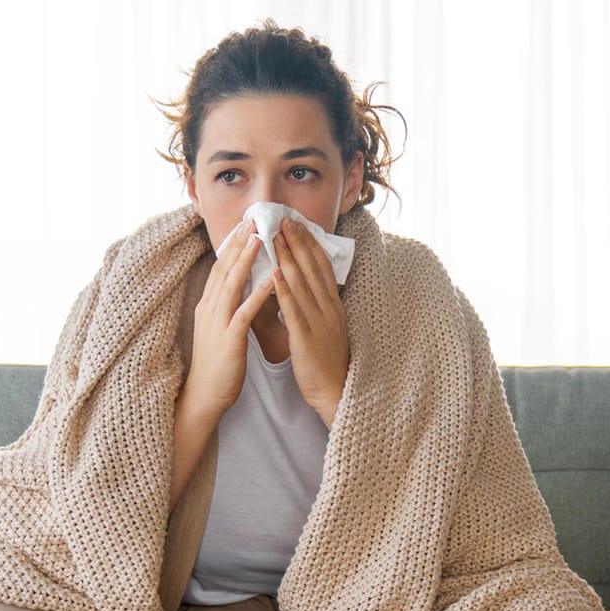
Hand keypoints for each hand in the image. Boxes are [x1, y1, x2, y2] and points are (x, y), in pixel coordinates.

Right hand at [185, 216, 275, 412]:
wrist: (205, 395)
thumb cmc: (217, 363)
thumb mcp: (219, 328)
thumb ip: (226, 305)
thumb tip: (239, 286)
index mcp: (208, 305)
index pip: (220, 268)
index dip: (232, 245)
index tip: (244, 225)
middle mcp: (210, 309)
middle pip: (224, 269)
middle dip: (238, 243)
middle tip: (252, 220)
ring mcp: (218, 323)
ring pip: (232, 285)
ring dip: (246, 260)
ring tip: (260, 239)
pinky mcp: (229, 340)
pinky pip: (244, 313)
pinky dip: (256, 294)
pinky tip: (270, 280)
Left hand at [272, 217, 349, 426]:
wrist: (335, 391)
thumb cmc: (326, 362)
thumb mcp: (326, 327)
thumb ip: (316, 306)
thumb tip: (302, 286)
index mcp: (332, 305)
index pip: (321, 267)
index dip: (309, 243)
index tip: (297, 224)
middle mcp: (328, 308)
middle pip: (312, 268)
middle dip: (297, 242)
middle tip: (283, 219)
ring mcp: (319, 321)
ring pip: (302, 283)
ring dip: (288, 258)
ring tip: (275, 237)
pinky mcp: (306, 338)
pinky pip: (294, 310)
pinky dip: (284, 290)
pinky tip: (274, 274)